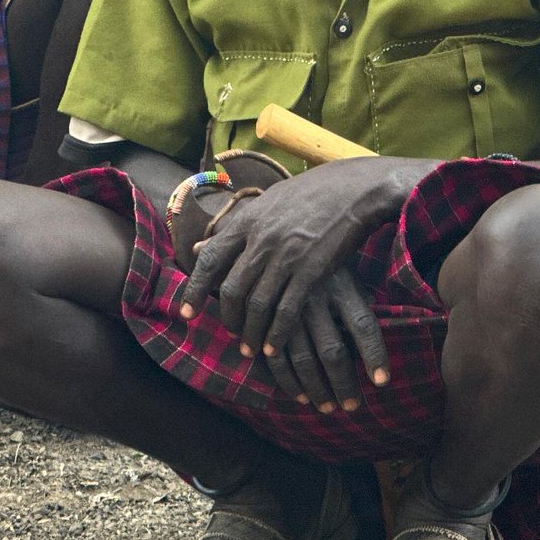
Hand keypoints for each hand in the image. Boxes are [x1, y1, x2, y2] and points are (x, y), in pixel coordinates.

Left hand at [179, 156, 432, 409]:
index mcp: (247, 220)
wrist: (354, 189)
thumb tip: (200, 247)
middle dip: (227, 318)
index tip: (186, 313)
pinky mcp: (311, 270)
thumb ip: (237, 228)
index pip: (211, 258)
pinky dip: (276, 333)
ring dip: (250, 332)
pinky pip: (286, 310)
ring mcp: (286, 255)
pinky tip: (273, 347)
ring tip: (250, 350)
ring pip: (257, 305)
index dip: (195, 288)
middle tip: (230, 334)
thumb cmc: (310, 194)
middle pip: (232, 288)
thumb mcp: (267, 203)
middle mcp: (261, 239)